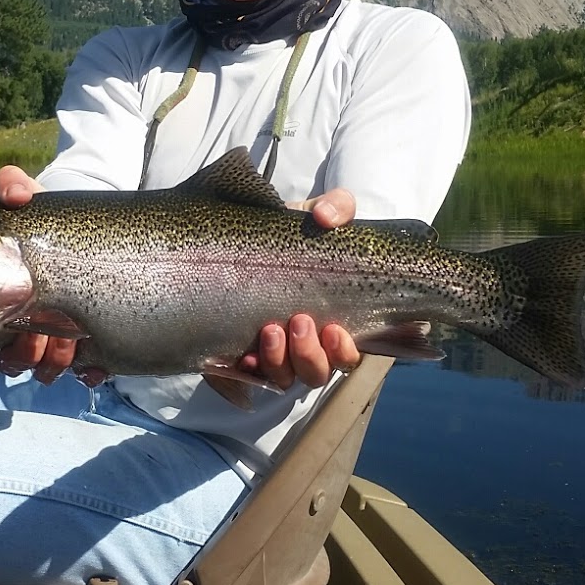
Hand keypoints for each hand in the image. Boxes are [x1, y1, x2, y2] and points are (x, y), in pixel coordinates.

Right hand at [0, 166, 77, 383]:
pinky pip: (83, 372)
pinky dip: (87, 371)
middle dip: (17, 353)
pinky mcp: (87, 346)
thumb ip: (13, 187)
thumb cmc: (45, 221)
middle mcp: (15, 324)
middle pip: (4, 357)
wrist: (91, 232)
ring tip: (69, 339)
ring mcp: (51, 337)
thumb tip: (12, 190)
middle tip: (31, 335)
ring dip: (51, 360)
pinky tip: (95, 364)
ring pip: (41, 368)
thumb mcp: (28, 199)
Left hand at [245, 188, 361, 390]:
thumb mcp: (317, 214)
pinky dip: (246, 368)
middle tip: (300, 321)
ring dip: (279, 360)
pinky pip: (244, 374)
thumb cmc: (290, 234)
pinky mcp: (239, 352)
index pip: (345, 355)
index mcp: (331, 323)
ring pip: (282, 377)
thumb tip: (328, 218)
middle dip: (309, 355)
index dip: (343, 351)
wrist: (242, 239)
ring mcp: (271, 352)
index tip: (335, 330)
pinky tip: (242, 354)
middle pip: (315, 373)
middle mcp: (303, 345)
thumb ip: (336, 207)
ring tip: (269, 330)